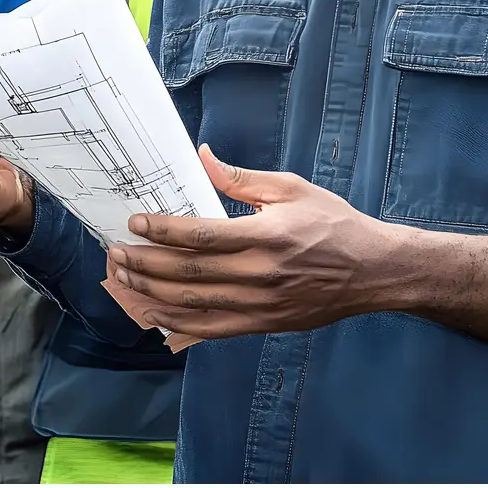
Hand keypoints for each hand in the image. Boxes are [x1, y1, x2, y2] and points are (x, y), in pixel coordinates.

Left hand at [107, 145, 409, 339]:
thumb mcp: (290, 188)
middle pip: (189, 275)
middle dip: (145, 265)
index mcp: (266, 236)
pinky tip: (155, 316)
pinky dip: (179, 326)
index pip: (201, 237)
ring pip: (195, 306)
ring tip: (124, 281)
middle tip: (115, 254)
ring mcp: (261, 305)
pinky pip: (214, 331)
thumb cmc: (333, 223)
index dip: (162, 231)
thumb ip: (241, 178)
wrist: (372, 271)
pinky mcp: (264, 324)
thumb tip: (203, 156)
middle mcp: (260, 275)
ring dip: (153, 295)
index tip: (134, 223)